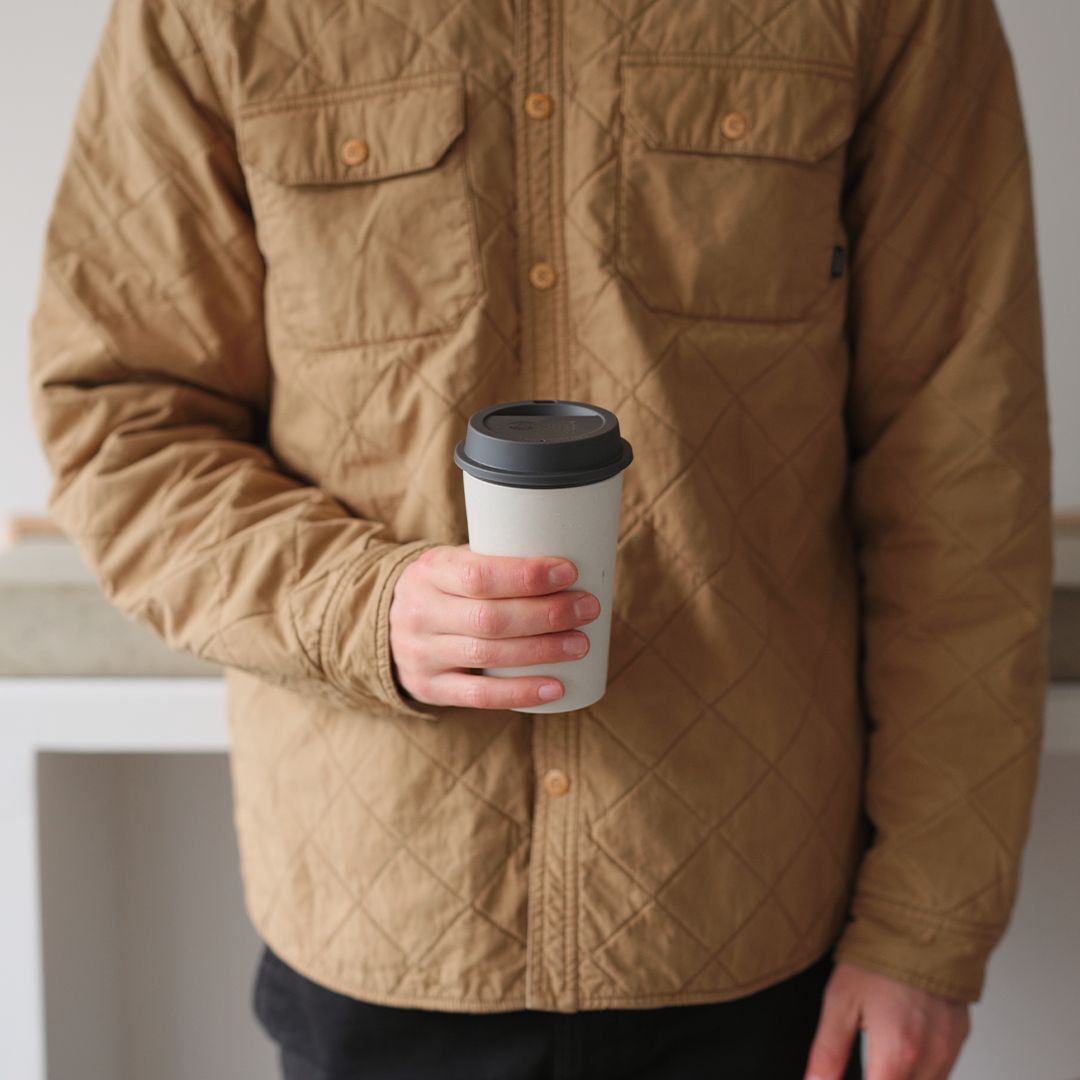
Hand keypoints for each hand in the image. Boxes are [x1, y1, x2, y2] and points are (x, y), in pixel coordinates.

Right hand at [388, 543, 599, 709]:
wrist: (387, 625)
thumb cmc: (445, 588)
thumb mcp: (454, 564)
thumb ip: (496, 561)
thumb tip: (573, 557)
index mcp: (431, 571)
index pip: (479, 575)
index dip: (527, 576)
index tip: (569, 573)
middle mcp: (421, 613)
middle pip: (490, 618)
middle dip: (547, 614)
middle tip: (588, 608)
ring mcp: (422, 654)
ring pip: (488, 655)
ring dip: (542, 650)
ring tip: (581, 644)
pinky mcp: (429, 687)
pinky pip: (478, 696)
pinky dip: (520, 692)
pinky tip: (555, 687)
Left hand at [804, 962, 969, 1079]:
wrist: (919, 923)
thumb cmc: (879, 957)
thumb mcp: (840, 1000)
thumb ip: (828, 1052)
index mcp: (897, 1053)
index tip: (846, 1075)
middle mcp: (930, 1058)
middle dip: (881, 1079)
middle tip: (865, 1062)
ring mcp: (950, 1049)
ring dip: (900, 1078)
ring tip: (880, 1056)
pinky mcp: (960, 1037)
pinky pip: (941, 1072)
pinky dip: (921, 1070)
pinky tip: (902, 1049)